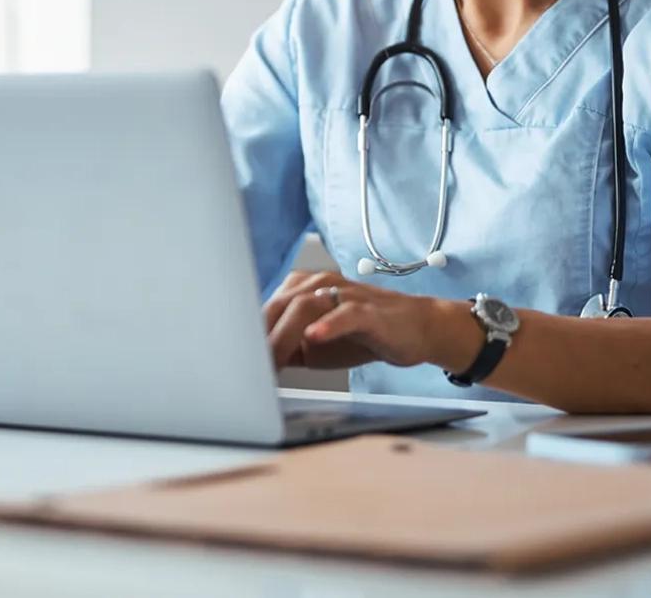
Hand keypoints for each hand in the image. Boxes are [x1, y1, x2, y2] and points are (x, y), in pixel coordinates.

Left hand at [262, 270, 464, 370]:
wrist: (416, 328)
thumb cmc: (363, 334)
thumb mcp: (316, 345)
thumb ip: (286, 349)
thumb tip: (252, 365)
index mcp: (303, 289)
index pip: (267, 309)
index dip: (248, 334)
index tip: (234, 359)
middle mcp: (321, 285)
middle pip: (280, 305)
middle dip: (261, 336)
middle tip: (249, 366)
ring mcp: (345, 294)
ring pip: (306, 307)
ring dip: (285, 335)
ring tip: (272, 358)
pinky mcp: (370, 309)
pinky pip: (346, 313)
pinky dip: (328, 325)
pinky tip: (314, 337)